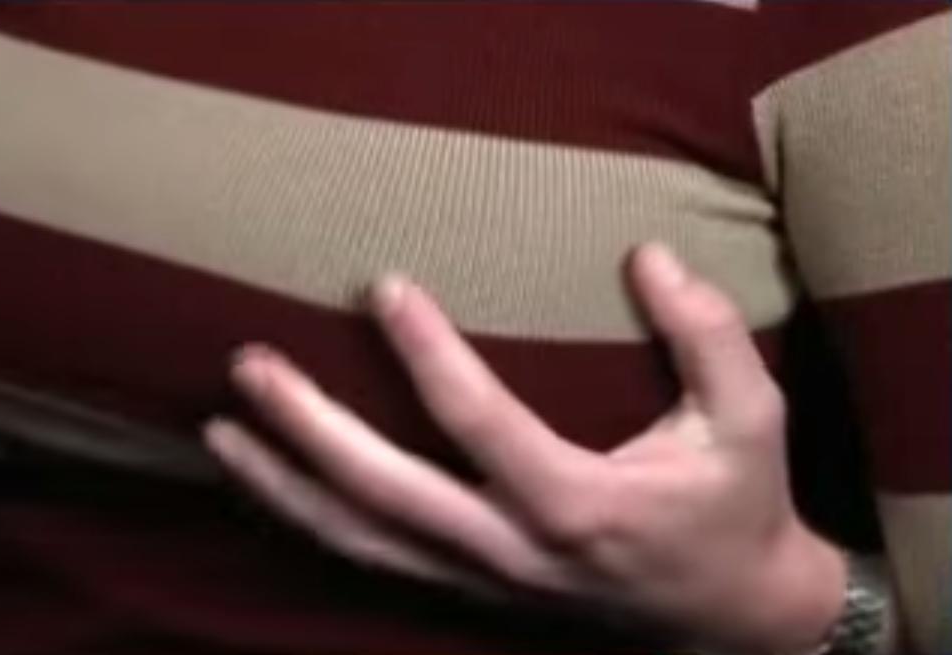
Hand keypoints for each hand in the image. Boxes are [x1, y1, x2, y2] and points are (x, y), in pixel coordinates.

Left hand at [206, 244, 844, 654]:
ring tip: (217, 431)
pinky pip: (371, 563)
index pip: (479, 422)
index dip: (425, 351)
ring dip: (282, 488)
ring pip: (358, 542)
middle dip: (307, 429)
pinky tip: (261, 487)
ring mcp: (480, 581)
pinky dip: (307, 527)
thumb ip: (708, 334)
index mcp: (578, 504)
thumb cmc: (733, 511)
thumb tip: (650, 255)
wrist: (728, 621)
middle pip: (385, 493)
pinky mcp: (466, 592)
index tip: (381, 285)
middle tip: (247, 364)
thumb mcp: (751, 420)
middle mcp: (512, 550)